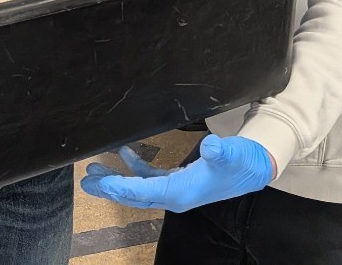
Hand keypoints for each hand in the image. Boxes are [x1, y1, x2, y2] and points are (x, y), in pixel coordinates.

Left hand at [80, 135, 274, 211]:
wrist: (254, 168)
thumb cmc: (241, 161)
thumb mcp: (231, 154)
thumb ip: (219, 151)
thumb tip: (209, 146)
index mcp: (181, 193)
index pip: (143, 192)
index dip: (120, 186)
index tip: (100, 181)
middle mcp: (175, 195)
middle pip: (135, 194)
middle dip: (110, 188)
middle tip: (87, 180)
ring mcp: (175, 189)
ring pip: (138, 188)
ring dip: (117, 180)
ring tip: (95, 171)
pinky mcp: (178, 181)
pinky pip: (149, 178)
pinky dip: (135, 167)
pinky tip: (124, 153)